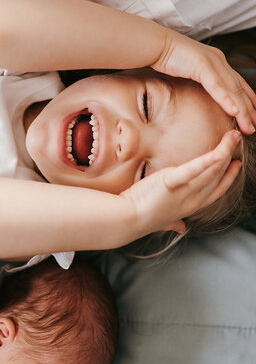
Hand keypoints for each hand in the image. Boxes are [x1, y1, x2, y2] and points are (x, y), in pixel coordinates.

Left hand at [120, 130, 241, 235]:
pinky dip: (206, 161)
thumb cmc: (140, 219)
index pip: (217, 191)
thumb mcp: (164, 221)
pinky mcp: (170, 183)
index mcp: (191, 207)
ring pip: (212, 170)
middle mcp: (192, 201)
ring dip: (225, 150)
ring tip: (232, 135)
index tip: (237, 163)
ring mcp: (183, 193)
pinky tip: (218, 151)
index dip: (229, 177)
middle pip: (218, 175)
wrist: (125, 220)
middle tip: (236, 138)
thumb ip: (174, 223)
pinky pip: (192, 170)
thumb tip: (180, 228)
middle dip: (230, 155)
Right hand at [151, 30, 255, 133]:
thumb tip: (201, 96)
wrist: (156, 44)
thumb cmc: (168, 59)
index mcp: (217, 62)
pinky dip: (226, 99)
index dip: (248, 100)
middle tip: (254, 126)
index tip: (254, 115)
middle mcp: (219, 61)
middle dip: (250, 109)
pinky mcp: (202, 65)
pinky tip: (234, 112)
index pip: (238, 84)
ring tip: (249, 125)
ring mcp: (212, 62)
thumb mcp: (188, 72)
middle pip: (239, 88)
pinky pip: (217, 86)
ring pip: (232, 89)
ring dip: (242, 110)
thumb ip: (199, 81)